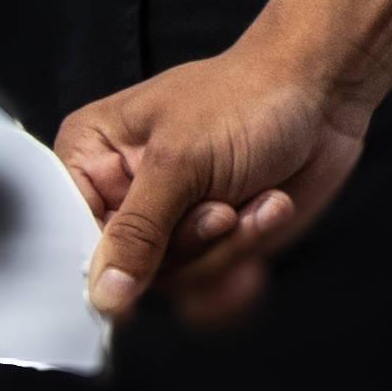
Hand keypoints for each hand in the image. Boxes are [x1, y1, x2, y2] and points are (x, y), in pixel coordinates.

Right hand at [51, 39, 373, 329]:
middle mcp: (123, 191)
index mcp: (92, 154)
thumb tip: (104, 295)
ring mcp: (167, 220)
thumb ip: (137, 232)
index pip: (70, 231)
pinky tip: (268, 214)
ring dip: (228, 247)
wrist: (322, 95)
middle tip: (223, 208)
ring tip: (257, 200)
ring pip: (175, 282)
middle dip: (189, 245)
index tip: (146, 266)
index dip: (103, 260)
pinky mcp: (209, 242)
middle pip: (127, 268)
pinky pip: (210, 285)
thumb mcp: (181, 161)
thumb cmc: (247, 99)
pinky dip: (246, 257)